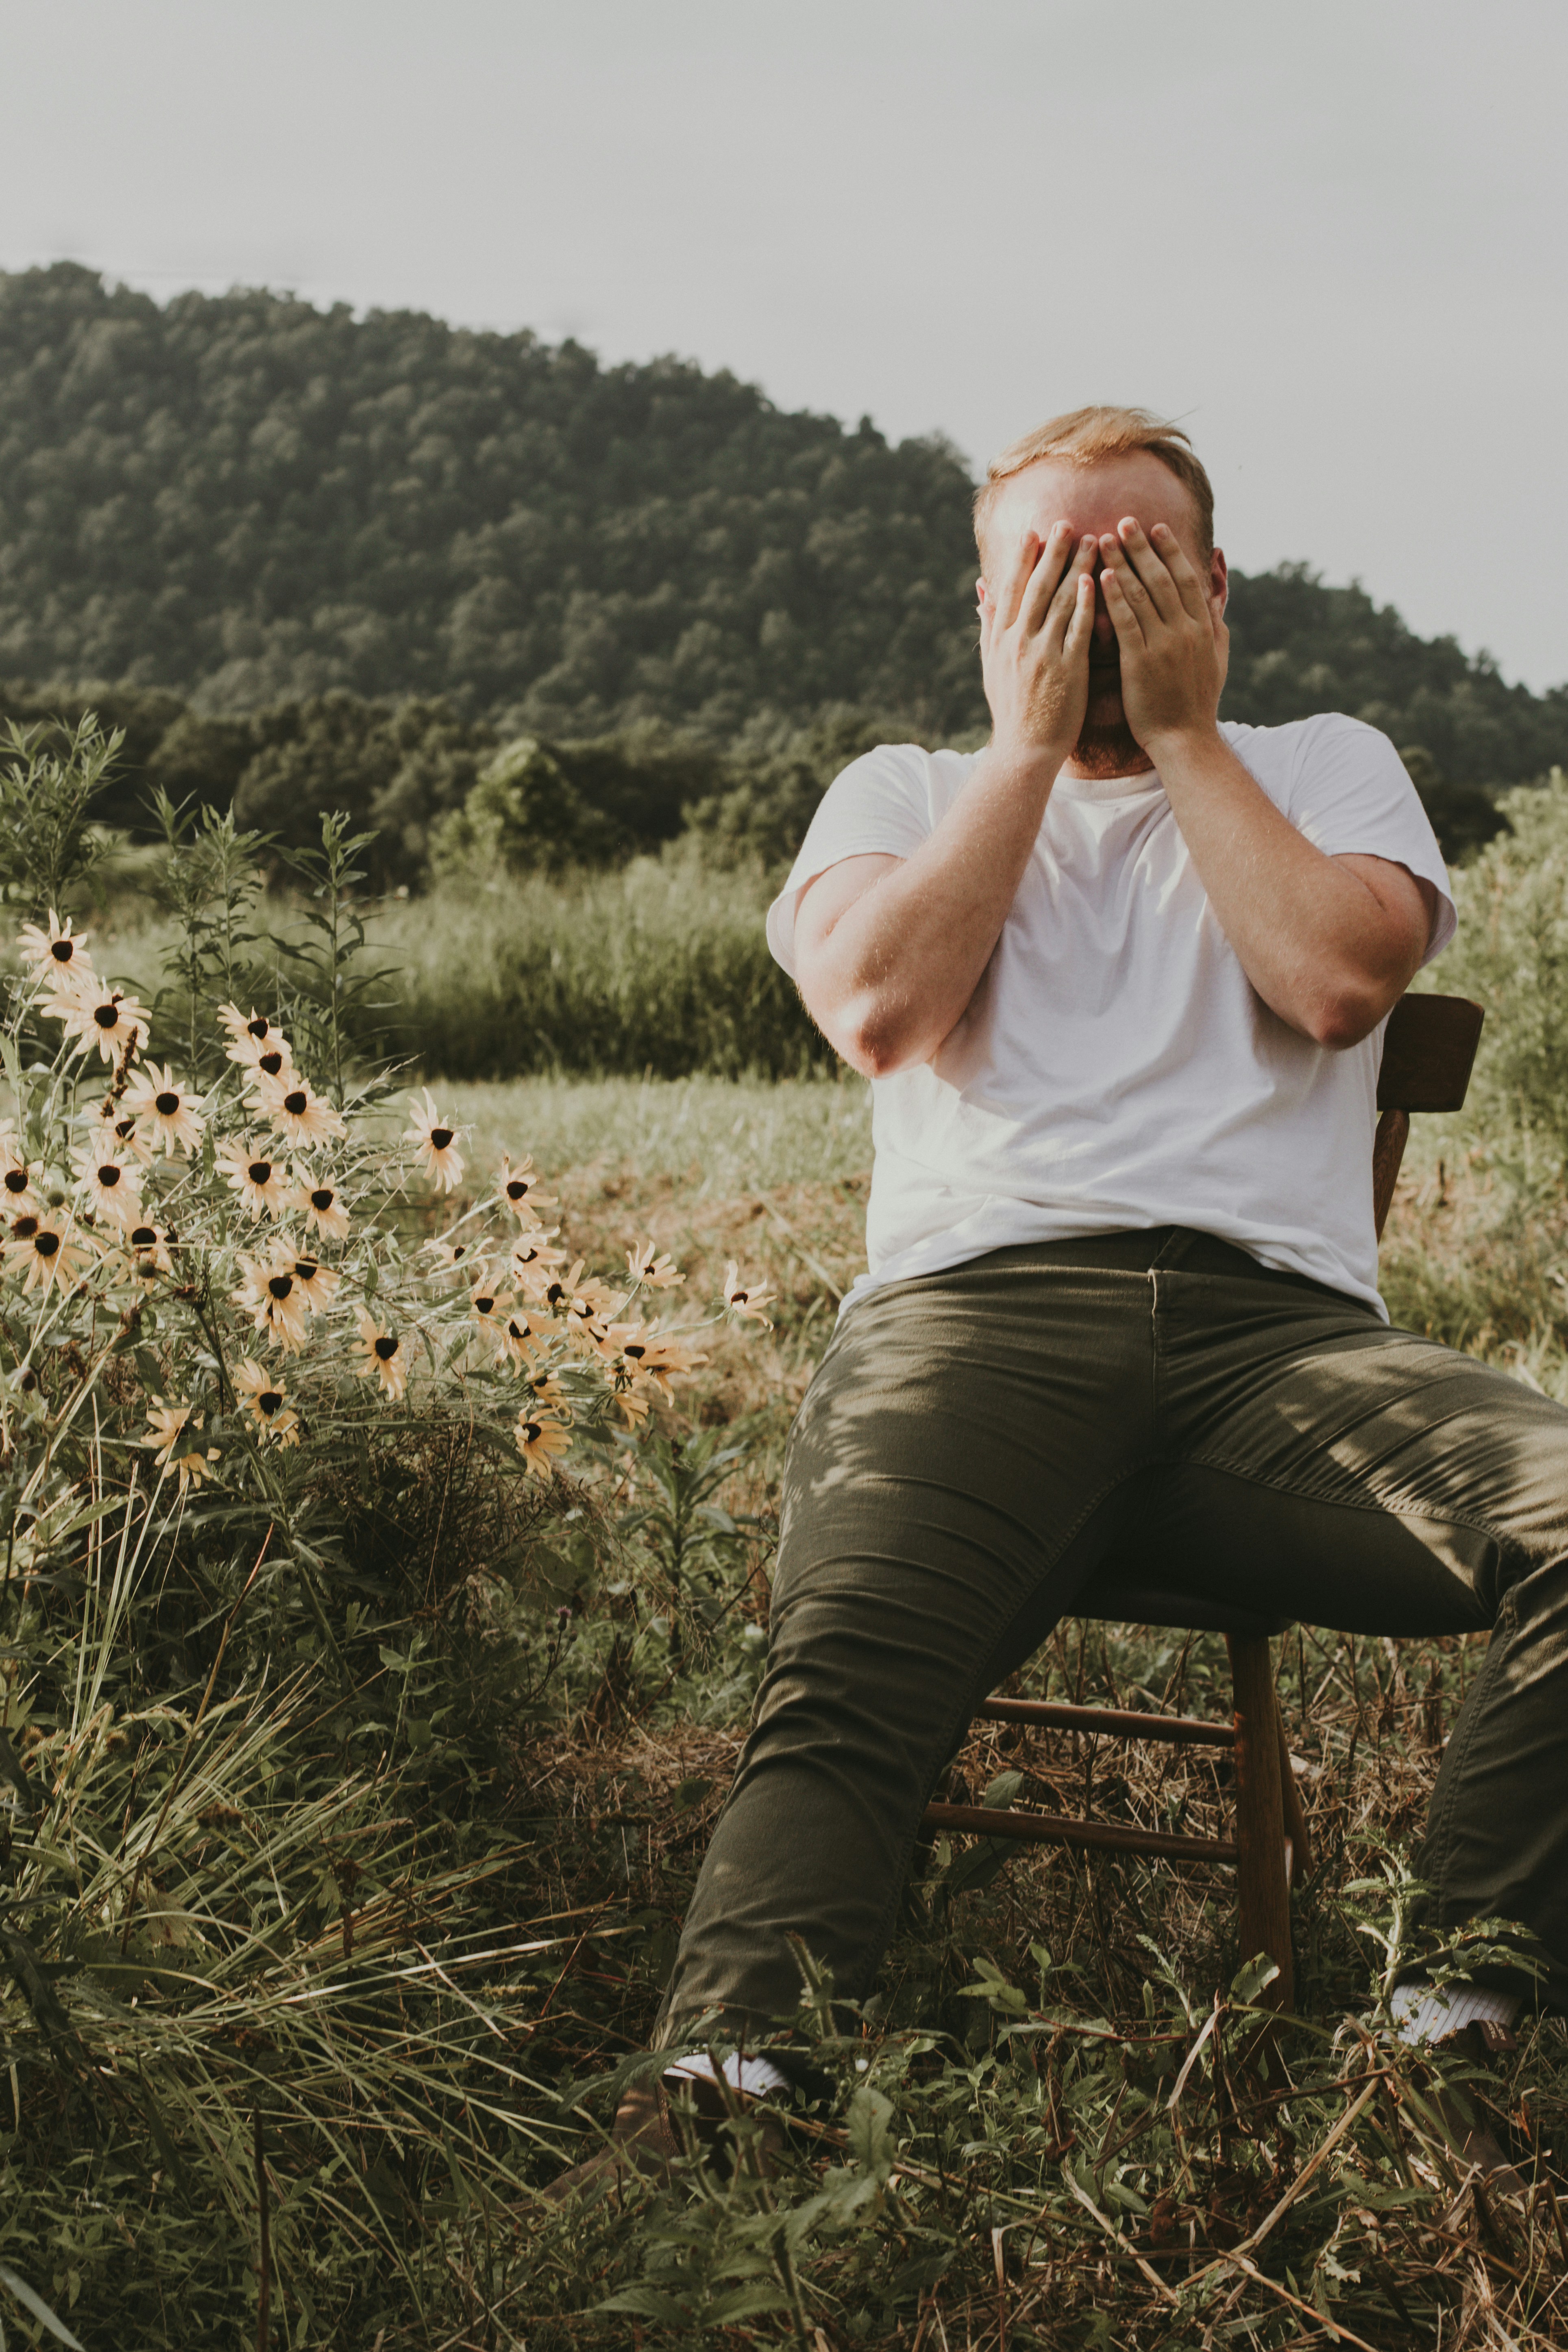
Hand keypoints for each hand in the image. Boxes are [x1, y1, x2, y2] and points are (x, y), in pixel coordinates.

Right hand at [978, 523, 1097, 760]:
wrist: (1024, 750)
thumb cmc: (1011, 709)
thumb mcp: (991, 666)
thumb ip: (989, 625)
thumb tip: (981, 590)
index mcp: (1001, 638)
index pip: (1012, 587)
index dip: (1023, 557)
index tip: (1035, 531)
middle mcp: (1019, 640)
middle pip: (1037, 586)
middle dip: (1053, 551)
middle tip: (1067, 522)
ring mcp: (1043, 653)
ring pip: (1061, 601)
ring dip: (1077, 567)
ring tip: (1093, 540)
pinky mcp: (1068, 669)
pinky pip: (1078, 629)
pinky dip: (1086, 603)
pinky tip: (1097, 579)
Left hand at [1098, 519, 1226, 753]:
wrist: (1184, 740)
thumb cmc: (1197, 702)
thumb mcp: (1217, 658)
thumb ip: (1216, 624)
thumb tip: (1217, 596)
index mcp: (1202, 628)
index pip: (1186, 578)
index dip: (1171, 551)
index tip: (1156, 528)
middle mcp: (1185, 631)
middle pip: (1162, 579)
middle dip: (1142, 547)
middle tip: (1124, 520)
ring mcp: (1163, 646)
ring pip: (1141, 595)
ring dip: (1121, 563)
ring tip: (1102, 539)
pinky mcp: (1140, 663)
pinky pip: (1126, 623)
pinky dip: (1114, 597)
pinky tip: (1100, 576)